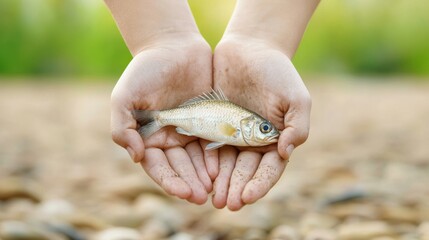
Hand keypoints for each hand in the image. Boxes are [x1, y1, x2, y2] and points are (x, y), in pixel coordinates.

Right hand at [110, 35, 213, 203]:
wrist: (173, 46)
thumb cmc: (145, 70)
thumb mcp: (125, 96)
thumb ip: (122, 126)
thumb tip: (136, 156)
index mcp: (148, 138)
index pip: (158, 167)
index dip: (169, 181)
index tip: (182, 192)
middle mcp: (169, 140)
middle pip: (180, 169)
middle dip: (190, 184)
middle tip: (202, 197)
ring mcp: (190, 133)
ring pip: (197, 161)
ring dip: (204, 177)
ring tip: (213, 189)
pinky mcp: (208, 122)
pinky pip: (213, 144)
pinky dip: (216, 158)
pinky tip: (221, 168)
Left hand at [211, 36, 310, 209]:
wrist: (250, 48)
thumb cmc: (277, 71)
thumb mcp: (295, 96)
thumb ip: (297, 125)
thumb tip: (286, 152)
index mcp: (275, 139)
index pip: (269, 169)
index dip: (259, 184)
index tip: (247, 196)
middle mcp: (255, 141)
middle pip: (246, 171)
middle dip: (237, 188)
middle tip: (225, 204)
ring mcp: (235, 134)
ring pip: (228, 165)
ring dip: (222, 183)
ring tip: (213, 198)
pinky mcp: (216, 124)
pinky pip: (211, 146)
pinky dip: (208, 162)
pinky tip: (202, 174)